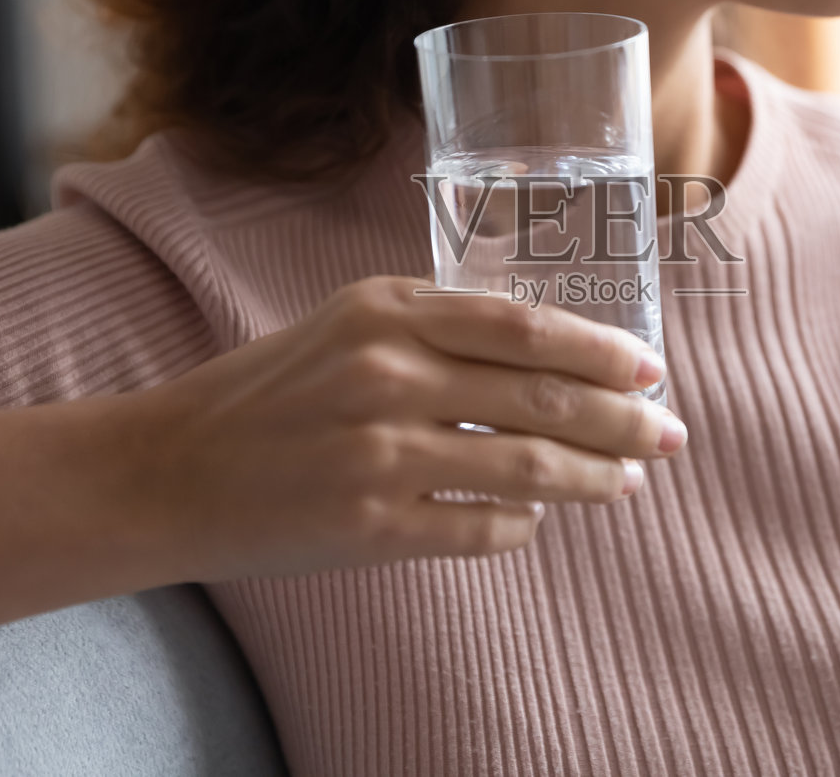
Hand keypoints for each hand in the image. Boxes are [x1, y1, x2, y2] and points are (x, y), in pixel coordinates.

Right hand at [139, 276, 684, 580]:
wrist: (169, 470)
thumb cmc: (269, 394)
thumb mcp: (348, 328)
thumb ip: (438, 331)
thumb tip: (550, 364)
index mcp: (387, 311)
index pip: (525, 326)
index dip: (601, 351)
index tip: (651, 370)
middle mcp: (387, 373)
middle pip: (542, 398)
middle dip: (623, 420)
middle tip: (670, 434)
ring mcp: (378, 453)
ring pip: (526, 469)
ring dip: (592, 478)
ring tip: (629, 482)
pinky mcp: (368, 526)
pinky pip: (480, 529)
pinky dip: (523, 527)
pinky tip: (537, 521)